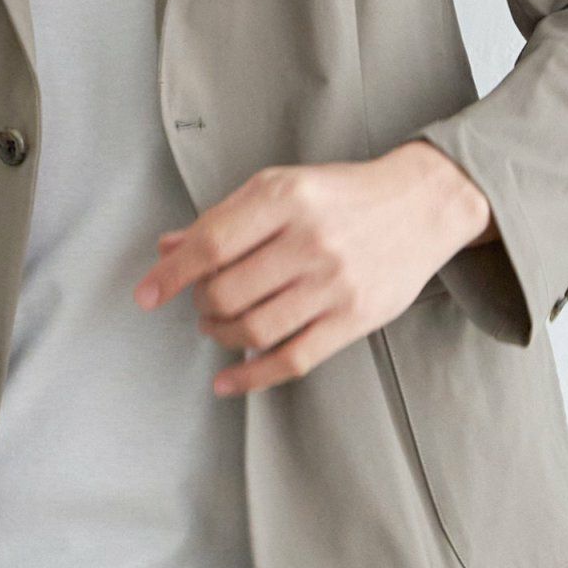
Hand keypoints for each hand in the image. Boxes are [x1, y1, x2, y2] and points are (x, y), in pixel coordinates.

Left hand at [130, 141, 494, 397]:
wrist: (421, 204)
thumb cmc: (341, 194)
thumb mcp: (281, 187)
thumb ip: (224, 217)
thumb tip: (167, 247)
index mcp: (284, 198)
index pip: (211, 243)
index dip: (171, 274)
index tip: (146, 294)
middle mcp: (308, 239)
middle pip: (227, 291)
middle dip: (200, 303)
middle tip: (200, 300)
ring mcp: (333, 282)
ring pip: (254, 328)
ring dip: (220, 335)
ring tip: (215, 325)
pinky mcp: (354, 317)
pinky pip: (292, 358)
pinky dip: (251, 376)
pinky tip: (227, 380)